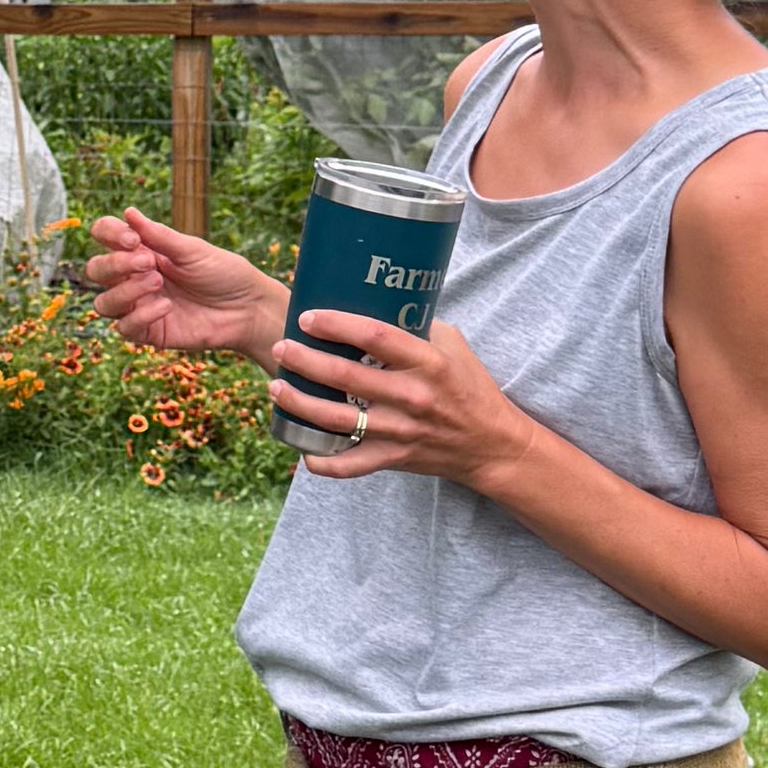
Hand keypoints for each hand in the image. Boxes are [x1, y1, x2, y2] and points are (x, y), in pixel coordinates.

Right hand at [84, 206, 283, 361]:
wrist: (247, 308)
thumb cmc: (223, 273)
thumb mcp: (192, 249)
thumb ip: (158, 235)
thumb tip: (128, 212)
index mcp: (142, 250)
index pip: (105, 236)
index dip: (108, 234)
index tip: (133, 238)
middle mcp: (134, 278)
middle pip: (96, 270)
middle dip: (115, 264)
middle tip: (148, 262)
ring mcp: (139, 306)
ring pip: (103, 303)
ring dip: (125, 291)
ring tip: (157, 282)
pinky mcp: (149, 332)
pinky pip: (125, 327)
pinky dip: (142, 315)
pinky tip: (166, 307)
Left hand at [272, 306, 526, 487]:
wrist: (491, 445)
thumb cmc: (469, 387)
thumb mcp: (453, 347)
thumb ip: (417, 327)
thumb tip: (375, 302)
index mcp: (428, 362)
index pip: (374, 336)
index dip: (336, 324)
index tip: (308, 317)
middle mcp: (412, 396)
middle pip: (345, 376)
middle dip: (304, 360)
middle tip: (281, 348)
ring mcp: (401, 431)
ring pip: (337, 420)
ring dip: (300, 403)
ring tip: (275, 386)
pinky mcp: (394, 458)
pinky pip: (349, 465)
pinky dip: (321, 461)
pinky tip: (299, 444)